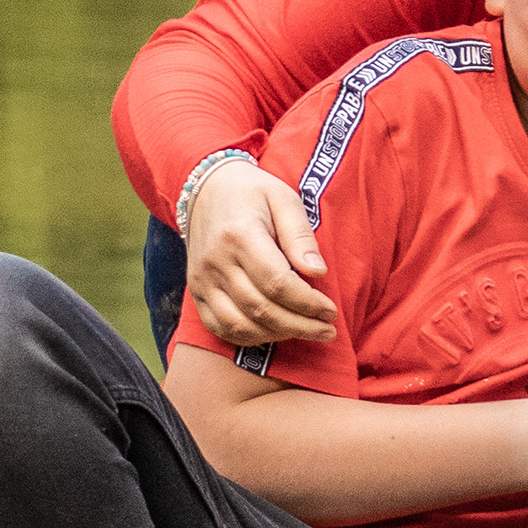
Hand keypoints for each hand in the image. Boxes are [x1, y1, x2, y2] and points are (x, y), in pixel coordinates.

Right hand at [183, 159, 339, 346]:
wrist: (205, 189)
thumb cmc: (252, 192)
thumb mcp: (283, 198)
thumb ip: (300, 236)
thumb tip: (318, 272)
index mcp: (239, 235)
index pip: (277, 283)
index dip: (307, 303)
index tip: (331, 310)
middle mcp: (216, 262)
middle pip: (261, 309)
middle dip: (300, 325)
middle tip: (327, 330)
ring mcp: (202, 280)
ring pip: (240, 324)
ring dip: (277, 335)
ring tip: (306, 332)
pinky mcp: (196, 291)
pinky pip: (220, 327)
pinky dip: (249, 337)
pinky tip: (275, 333)